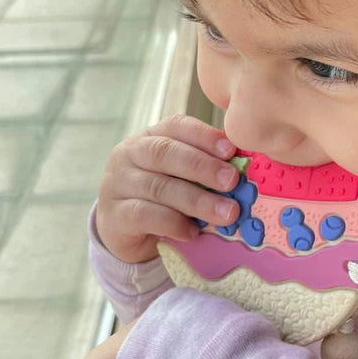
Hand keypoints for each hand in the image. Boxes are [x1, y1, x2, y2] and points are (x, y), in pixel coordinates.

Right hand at [96, 115, 239, 262]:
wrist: (121, 228)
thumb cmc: (161, 195)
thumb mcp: (179, 176)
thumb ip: (204, 169)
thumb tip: (243, 170)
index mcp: (150, 137)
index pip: (176, 126)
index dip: (204, 136)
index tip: (230, 150)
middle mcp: (130, 154)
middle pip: (166, 154)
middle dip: (203, 167)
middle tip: (232, 181)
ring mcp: (118, 183)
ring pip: (159, 188)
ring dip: (197, 201)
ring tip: (227, 213)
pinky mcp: (114, 214)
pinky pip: (145, 216)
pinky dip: (174, 223)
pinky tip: (193, 232)